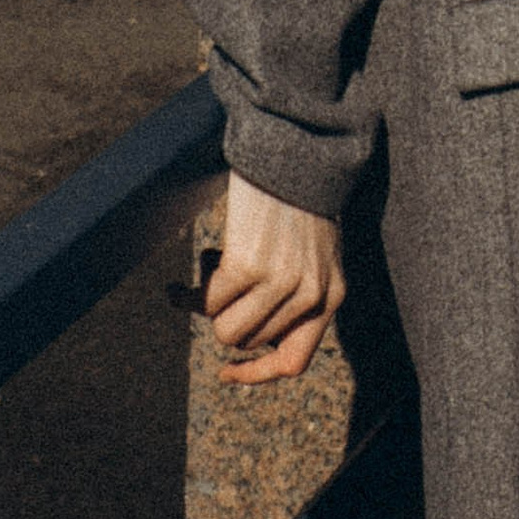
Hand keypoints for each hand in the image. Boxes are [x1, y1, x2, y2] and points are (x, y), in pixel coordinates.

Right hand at [202, 173, 344, 383]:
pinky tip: (186, 277)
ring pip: (227, 331)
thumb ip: (295, 291)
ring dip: (209, 306)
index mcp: (332, 295)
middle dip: (227, 316)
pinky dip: (192, 292)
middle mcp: (311, 295)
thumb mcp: (313, 250)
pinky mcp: (249, 265)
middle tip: (218, 281)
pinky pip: (209, 302)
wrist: (293, 144)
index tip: (226, 370)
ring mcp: (281, 282)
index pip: (295, 362)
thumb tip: (245, 334)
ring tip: (207, 271)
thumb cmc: (296, 194)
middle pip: (250, 342)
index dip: (257, 373)